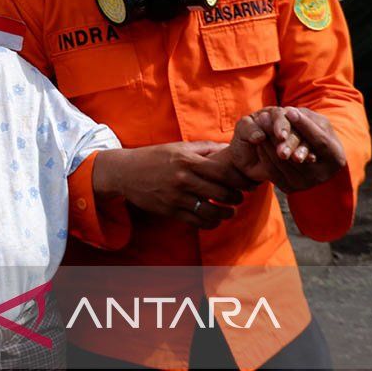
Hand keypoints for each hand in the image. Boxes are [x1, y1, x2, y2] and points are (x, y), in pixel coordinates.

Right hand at [96, 142, 254, 229]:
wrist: (125, 172)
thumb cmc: (154, 157)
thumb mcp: (177, 147)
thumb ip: (204, 148)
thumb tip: (229, 148)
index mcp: (186, 160)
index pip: (223, 172)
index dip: (240, 180)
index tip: (247, 183)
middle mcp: (182, 178)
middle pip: (221, 192)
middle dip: (236, 197)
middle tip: (240, 197)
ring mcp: (176, 196)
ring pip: (212, 211)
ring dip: (226, 213)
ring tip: (230, 211)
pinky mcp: (170, 210)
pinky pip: (197, 222)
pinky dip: (210, 223)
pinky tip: (214, 219)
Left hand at [230, 106, 346, 192]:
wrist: (307, 157)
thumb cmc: (315, 133)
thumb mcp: (317, 123)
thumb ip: (306, 118)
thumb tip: (289, 112)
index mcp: (336, 159)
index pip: (320, 142)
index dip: (305, 126)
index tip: (289, 110)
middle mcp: (322, 175)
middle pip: (299, 155)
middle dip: (281, 135)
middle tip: (265, 117)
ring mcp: (305, 184)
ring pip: (282, 162)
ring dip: (268, 142)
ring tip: (259, 123)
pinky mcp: (289, 188)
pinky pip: (272, 171)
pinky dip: (264, 154)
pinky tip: (258, 140)